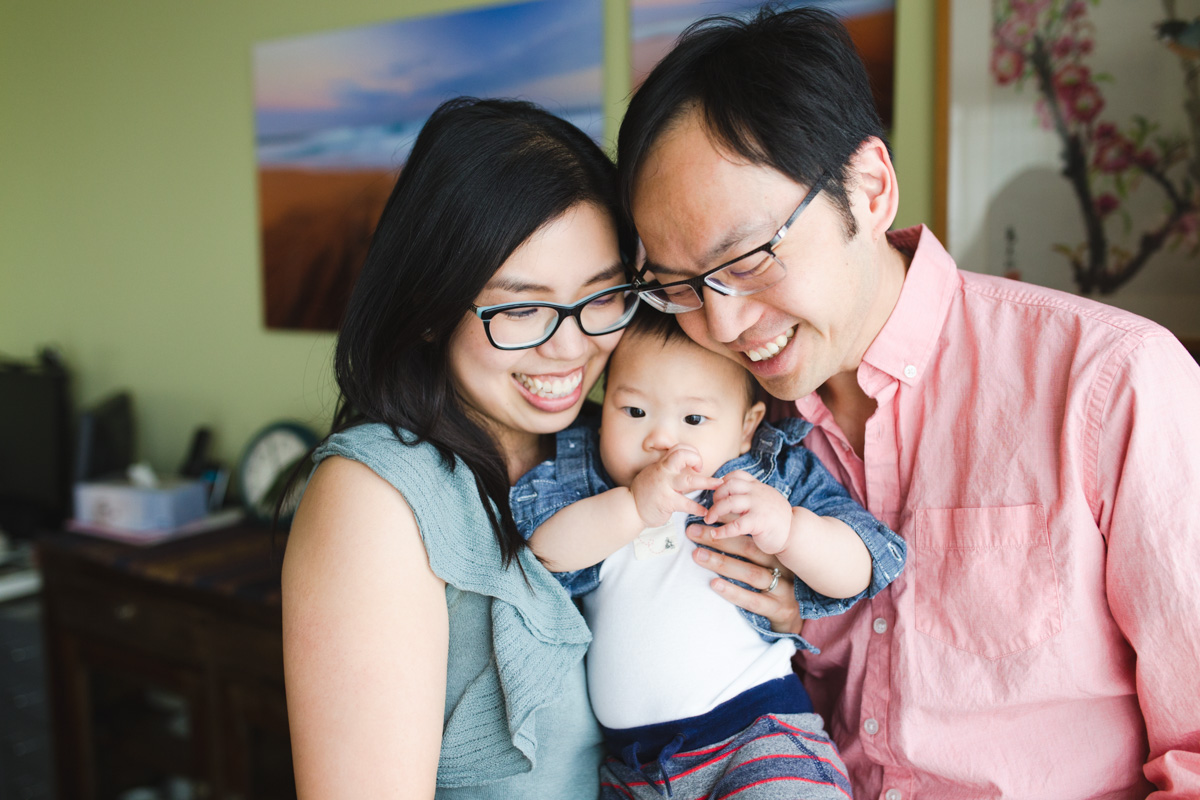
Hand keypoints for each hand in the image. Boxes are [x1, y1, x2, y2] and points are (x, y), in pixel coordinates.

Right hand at [629, 445, 721, 526]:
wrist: (629, 507)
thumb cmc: (644, 492)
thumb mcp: (654, 474)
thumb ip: (669, 469)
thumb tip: (686, 466)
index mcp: (661, 464)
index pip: (679, 448)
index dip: (691, 452)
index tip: (696, 464)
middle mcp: (663, 472)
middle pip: (682, 456)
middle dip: (696, 459)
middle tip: (701, 469)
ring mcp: (664, 486)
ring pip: (688, 480)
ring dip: (706, 482)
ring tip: (718, 485)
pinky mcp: (666, 502)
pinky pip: (685, 503)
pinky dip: (697, 508)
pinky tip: (704, 511)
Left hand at [687, 524, 802, 635]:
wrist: (796, 616)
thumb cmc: (775, 584)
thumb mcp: (767, 563)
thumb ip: (749, 546)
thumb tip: (716, 525)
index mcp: (778, 551)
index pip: (752, 532)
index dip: (729, 521)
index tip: (707, 514)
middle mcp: (782, 566)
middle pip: (749, 548)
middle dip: (719, 538)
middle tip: (693, 531)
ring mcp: (782, 588)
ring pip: (750, 573)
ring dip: (722, 563)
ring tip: (698, 555)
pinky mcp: (778, 609)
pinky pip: (753, 600)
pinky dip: (733, 591)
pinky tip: (714, 584)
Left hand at [704, 470, 792, 553]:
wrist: (794, 533)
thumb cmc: (775, 519)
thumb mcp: (764, 500)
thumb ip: (750, 495)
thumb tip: (725, 498)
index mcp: (758, 487)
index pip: (737, 475)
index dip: (722, 482)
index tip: (716, 493)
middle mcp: (758, 493)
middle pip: (729, 485)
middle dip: (716, 495)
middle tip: (711, 508)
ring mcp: (759, 506)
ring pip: (730, 502)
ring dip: (715, 511)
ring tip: (709, 520)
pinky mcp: (759, 522)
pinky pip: (736, 525)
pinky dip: (723, 530)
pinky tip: (716, 535)